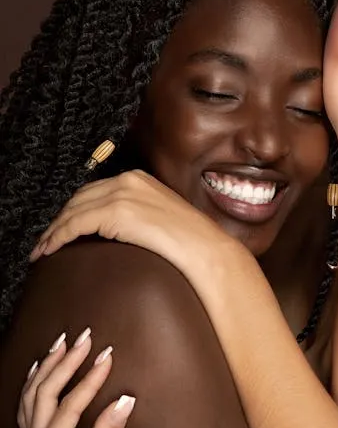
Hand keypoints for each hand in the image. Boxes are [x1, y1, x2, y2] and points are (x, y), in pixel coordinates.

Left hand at [18, 331, 134, 427]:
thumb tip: (124, 402)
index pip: (69, 405)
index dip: (90, 379)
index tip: (108, 356)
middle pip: (44, 392)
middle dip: (66, 361)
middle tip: (86, 337)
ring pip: (31, 396)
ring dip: (48, 366)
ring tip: (63, 343)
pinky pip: (26, 407)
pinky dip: (34, 383)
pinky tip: (40, 369)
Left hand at [30, 170, 239, 279]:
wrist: (203, 248)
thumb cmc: (190, 239)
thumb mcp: (161, 215)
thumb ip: (138, 212)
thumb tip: (116, 227)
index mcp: (138, 178)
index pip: (95, 190)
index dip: (75, 209)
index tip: (63, 226)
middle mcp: (127, 180)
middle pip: (79, 198)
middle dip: (60, 219)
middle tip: (47, 240)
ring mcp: (120, 194)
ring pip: (72, 211)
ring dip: (54, 230)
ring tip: (43, 249)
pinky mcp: (114, 212)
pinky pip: (74, 225)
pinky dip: (57, 237)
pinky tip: (50, 250)